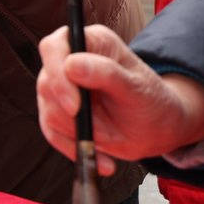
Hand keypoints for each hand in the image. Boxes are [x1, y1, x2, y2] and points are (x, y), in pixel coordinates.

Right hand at [36, 24, 203, 175]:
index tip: (75, 106)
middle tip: (92, 135)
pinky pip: (53, 132)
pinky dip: (73, 149)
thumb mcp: (136, 88)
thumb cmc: (151, 101)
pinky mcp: (59, 112)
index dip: (56, 73)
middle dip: (68, 114)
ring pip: (48, 110)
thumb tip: (71, 65)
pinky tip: (100, 159)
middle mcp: (69, 61)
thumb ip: (106, 74)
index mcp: (90, 43)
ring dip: (75, 133)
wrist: (155, 129)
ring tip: (105, 144)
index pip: (54, 47)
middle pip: (47, 83)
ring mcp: (61, 88)